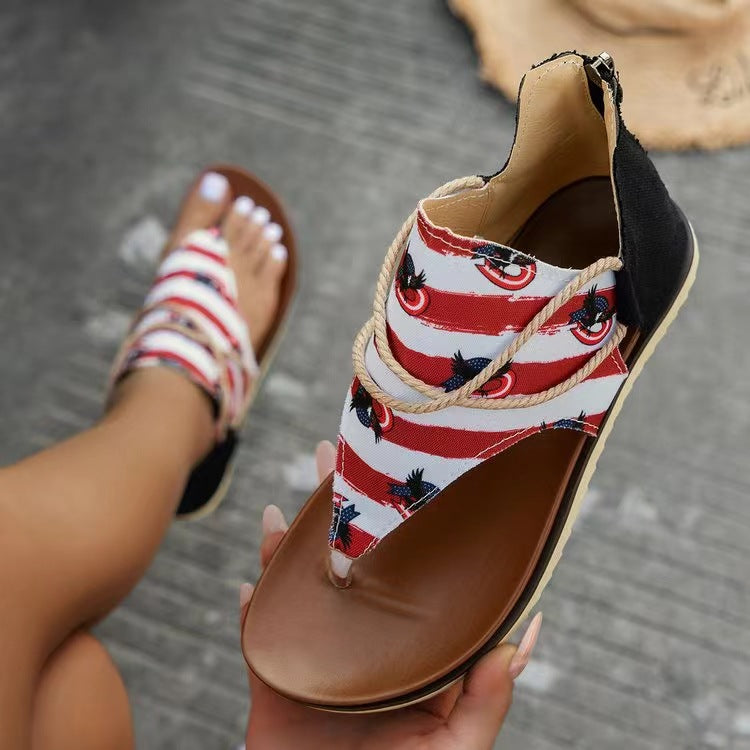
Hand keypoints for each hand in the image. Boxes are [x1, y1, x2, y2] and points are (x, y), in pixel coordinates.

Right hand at [239, 441, 541, 749]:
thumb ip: (486, 699)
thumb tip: (519, 636)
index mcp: (410, 651)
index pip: (409, 577)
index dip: (404, 530)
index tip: (401, 484)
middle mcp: (364, 642)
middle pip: (350, 564)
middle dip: (339, 513)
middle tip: (335, 458)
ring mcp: (319, 656)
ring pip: (303, 587)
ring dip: (292, 547)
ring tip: (288, 509)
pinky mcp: (277, 679)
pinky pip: (263, 633)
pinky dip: (258, 604)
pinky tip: (255, 578)